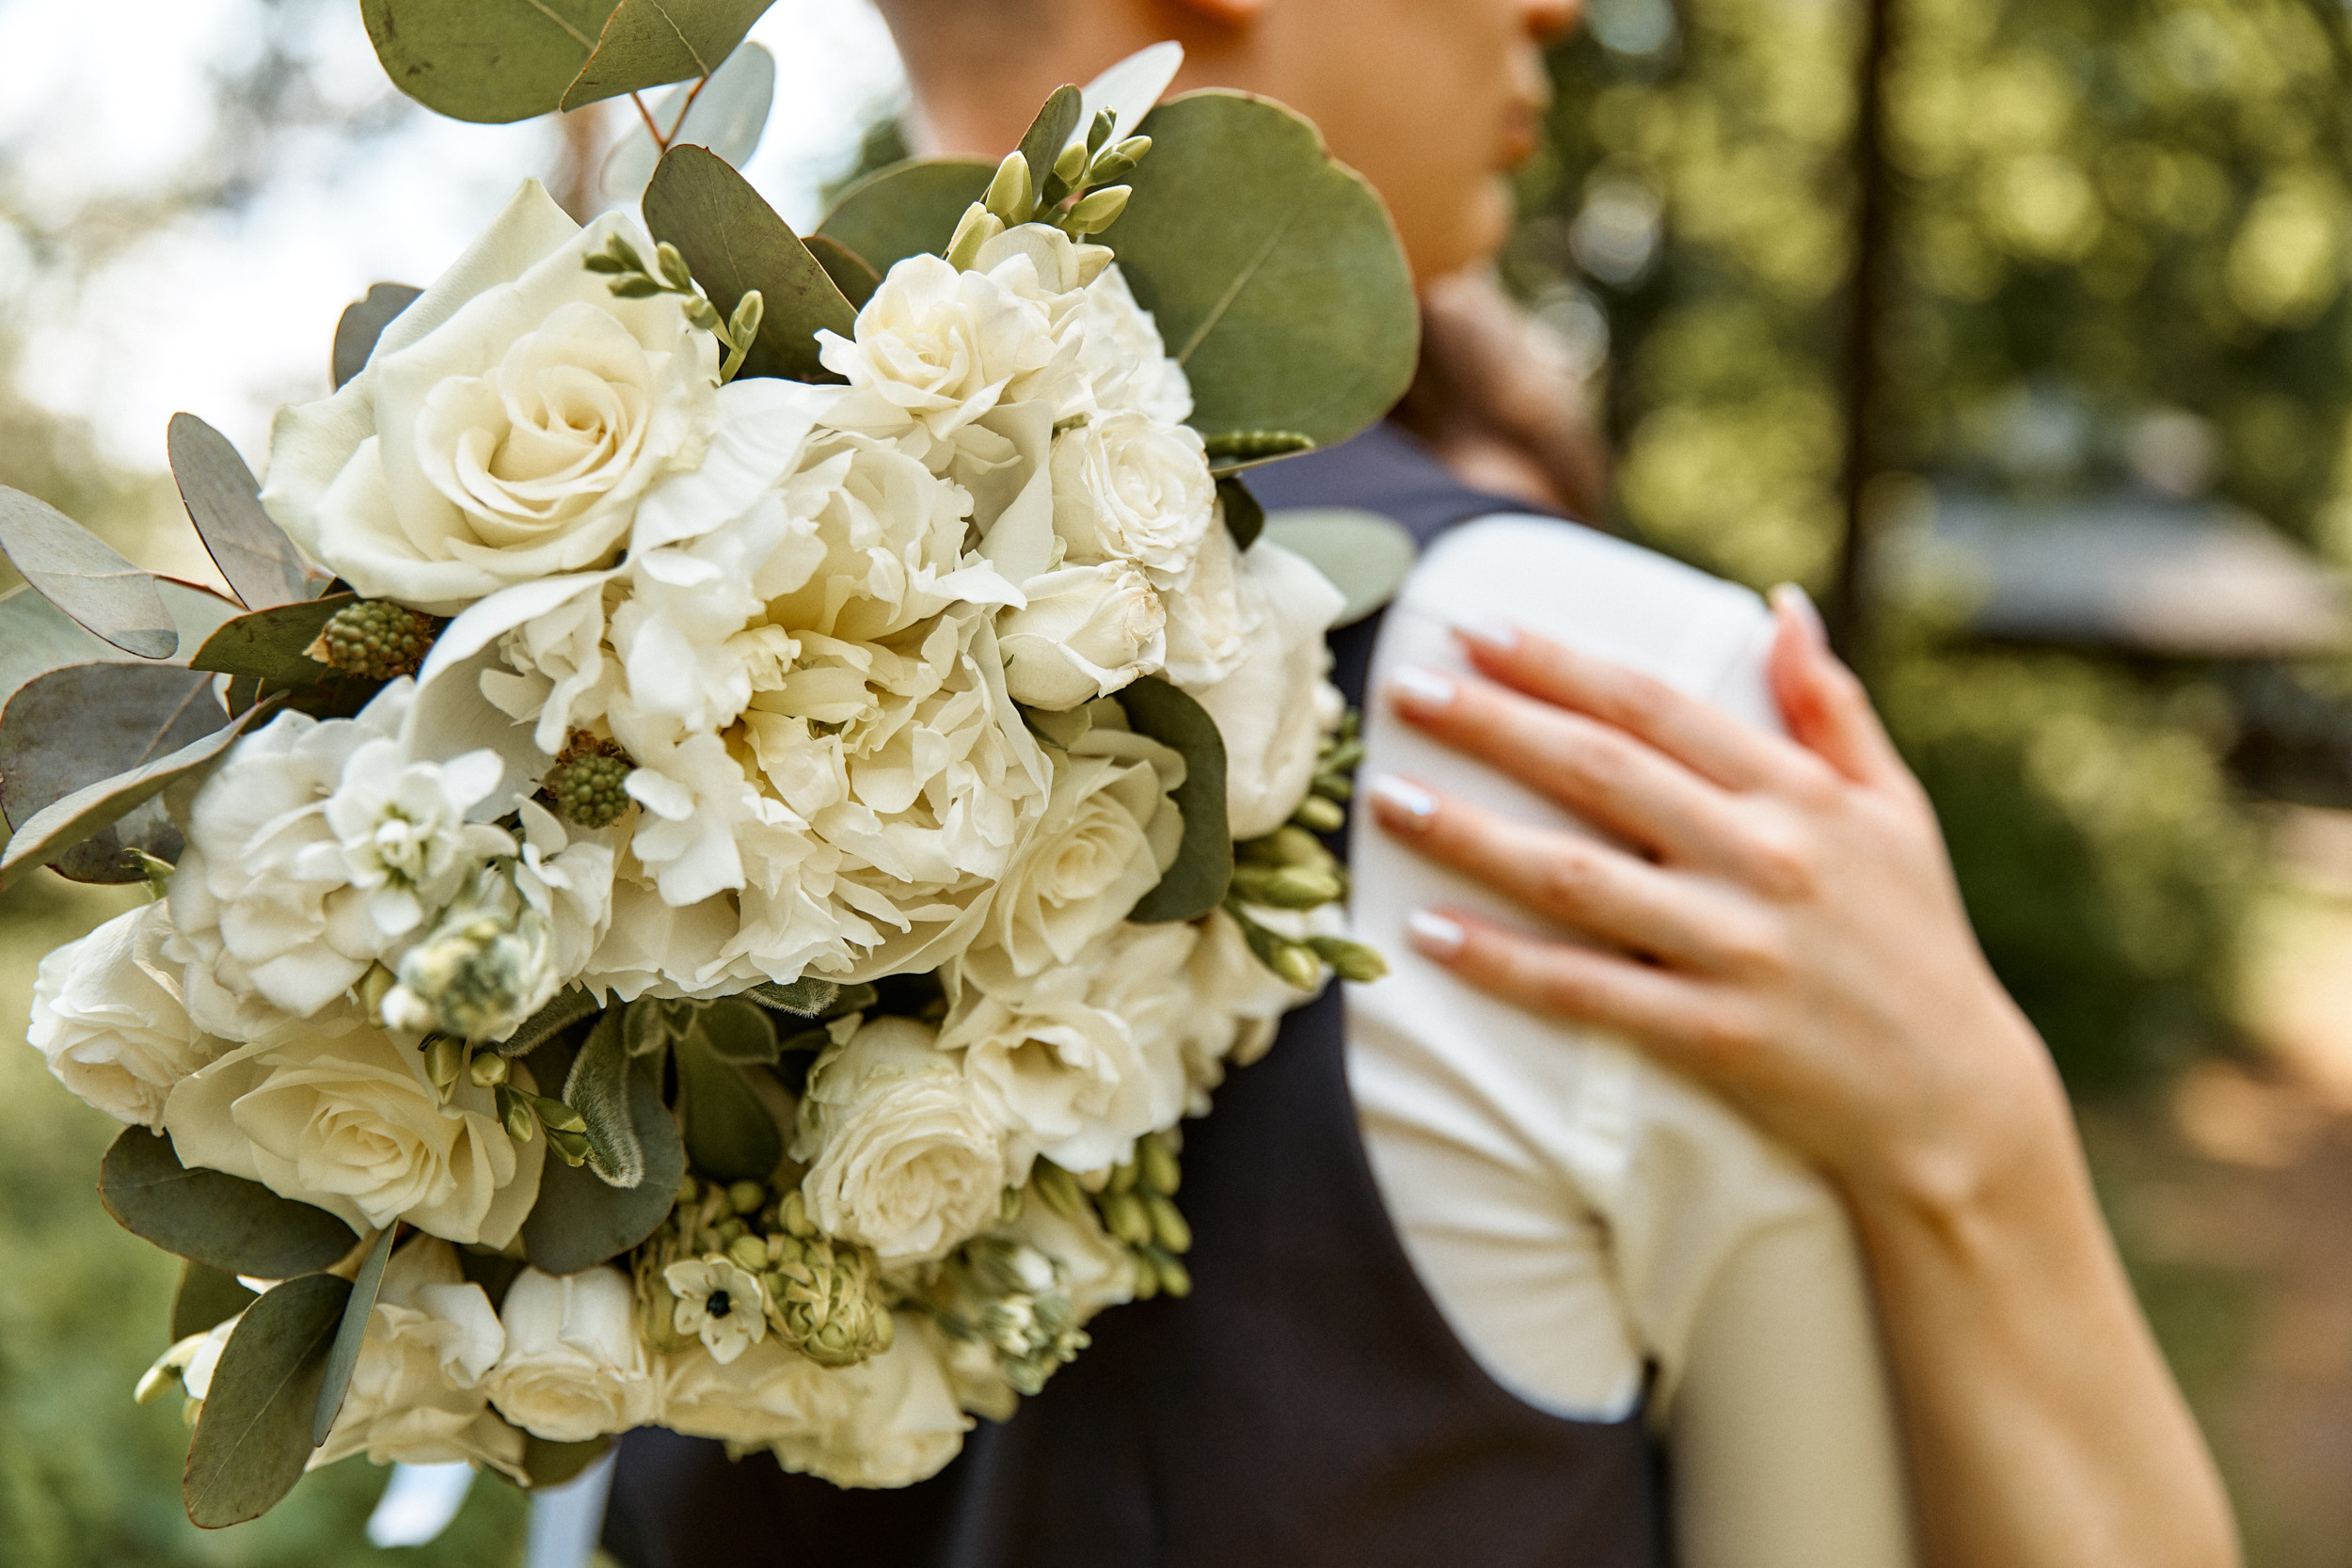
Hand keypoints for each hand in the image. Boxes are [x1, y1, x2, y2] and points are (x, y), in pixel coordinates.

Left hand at [1367, 587, 2068, 1213]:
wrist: (1955, 1100)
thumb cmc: (1915, 941)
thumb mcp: (1896, 811)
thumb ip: (1832, 706)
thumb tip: (1779, 604)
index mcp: (1798, 794)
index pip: (1654, 706)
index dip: (1557, 662)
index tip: (1472, 627)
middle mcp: (1764, 858)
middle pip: (1599, 773)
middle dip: (1492, 722)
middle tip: (1404, 686)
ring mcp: (1737, 947)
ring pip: (1576, 877)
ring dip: (1471, 833)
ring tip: (1390, 798)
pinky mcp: (1715, 1035)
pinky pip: (1585, 992)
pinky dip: (1503, 963)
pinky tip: (1428, 933)